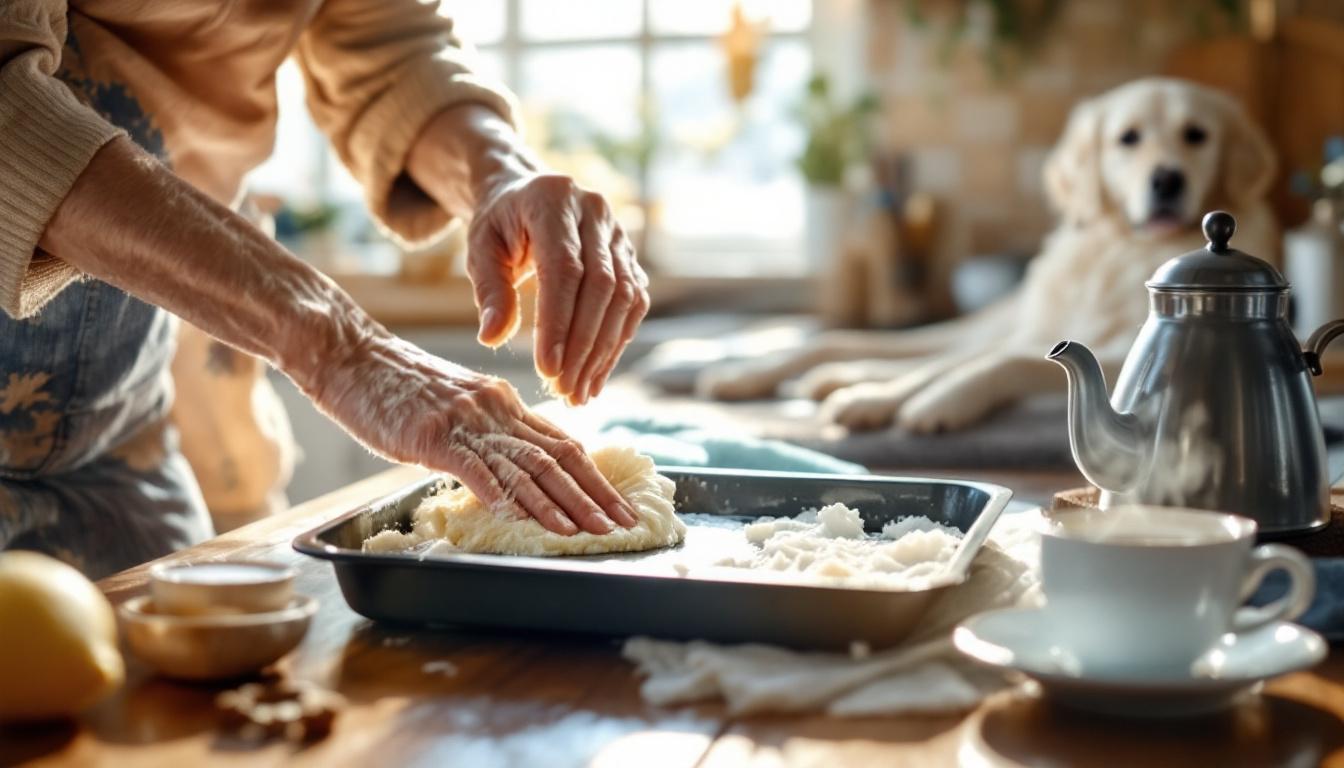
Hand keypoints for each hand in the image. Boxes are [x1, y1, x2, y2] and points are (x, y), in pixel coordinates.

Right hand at [313, 333, 637, 534]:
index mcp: (504, 403)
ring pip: (524, 465)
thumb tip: (512, 475)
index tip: (620, 506)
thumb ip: (486, 435)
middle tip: (622, 525)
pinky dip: (498, 493)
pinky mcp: (431, 435)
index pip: (563, 444)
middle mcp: (495, 409)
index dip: (596, 478)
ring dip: (558, 503)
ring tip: (585, 530)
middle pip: (556, 457)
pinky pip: (473, 467)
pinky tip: (518, 516)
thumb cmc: (394, 387)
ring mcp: (465, 421)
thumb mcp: (454, 406)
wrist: (348, 354)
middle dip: (593, 496)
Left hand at [468, 174, 649, 404]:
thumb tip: (492, 338)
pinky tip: (596, 374)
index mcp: (553, 201)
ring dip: (604, 351)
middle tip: (564, 389)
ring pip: (625, 298)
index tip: (547, 369)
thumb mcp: (480, 250)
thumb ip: (489, 291)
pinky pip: (633, 304)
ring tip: (579, 392)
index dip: (559, 322)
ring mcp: (619, 234)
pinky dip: (616, 343)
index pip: (566, 269)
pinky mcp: (630, 257)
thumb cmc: (499, 226)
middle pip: (603, 287)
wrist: (526, 196)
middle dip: (584, 345)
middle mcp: (595, 213)